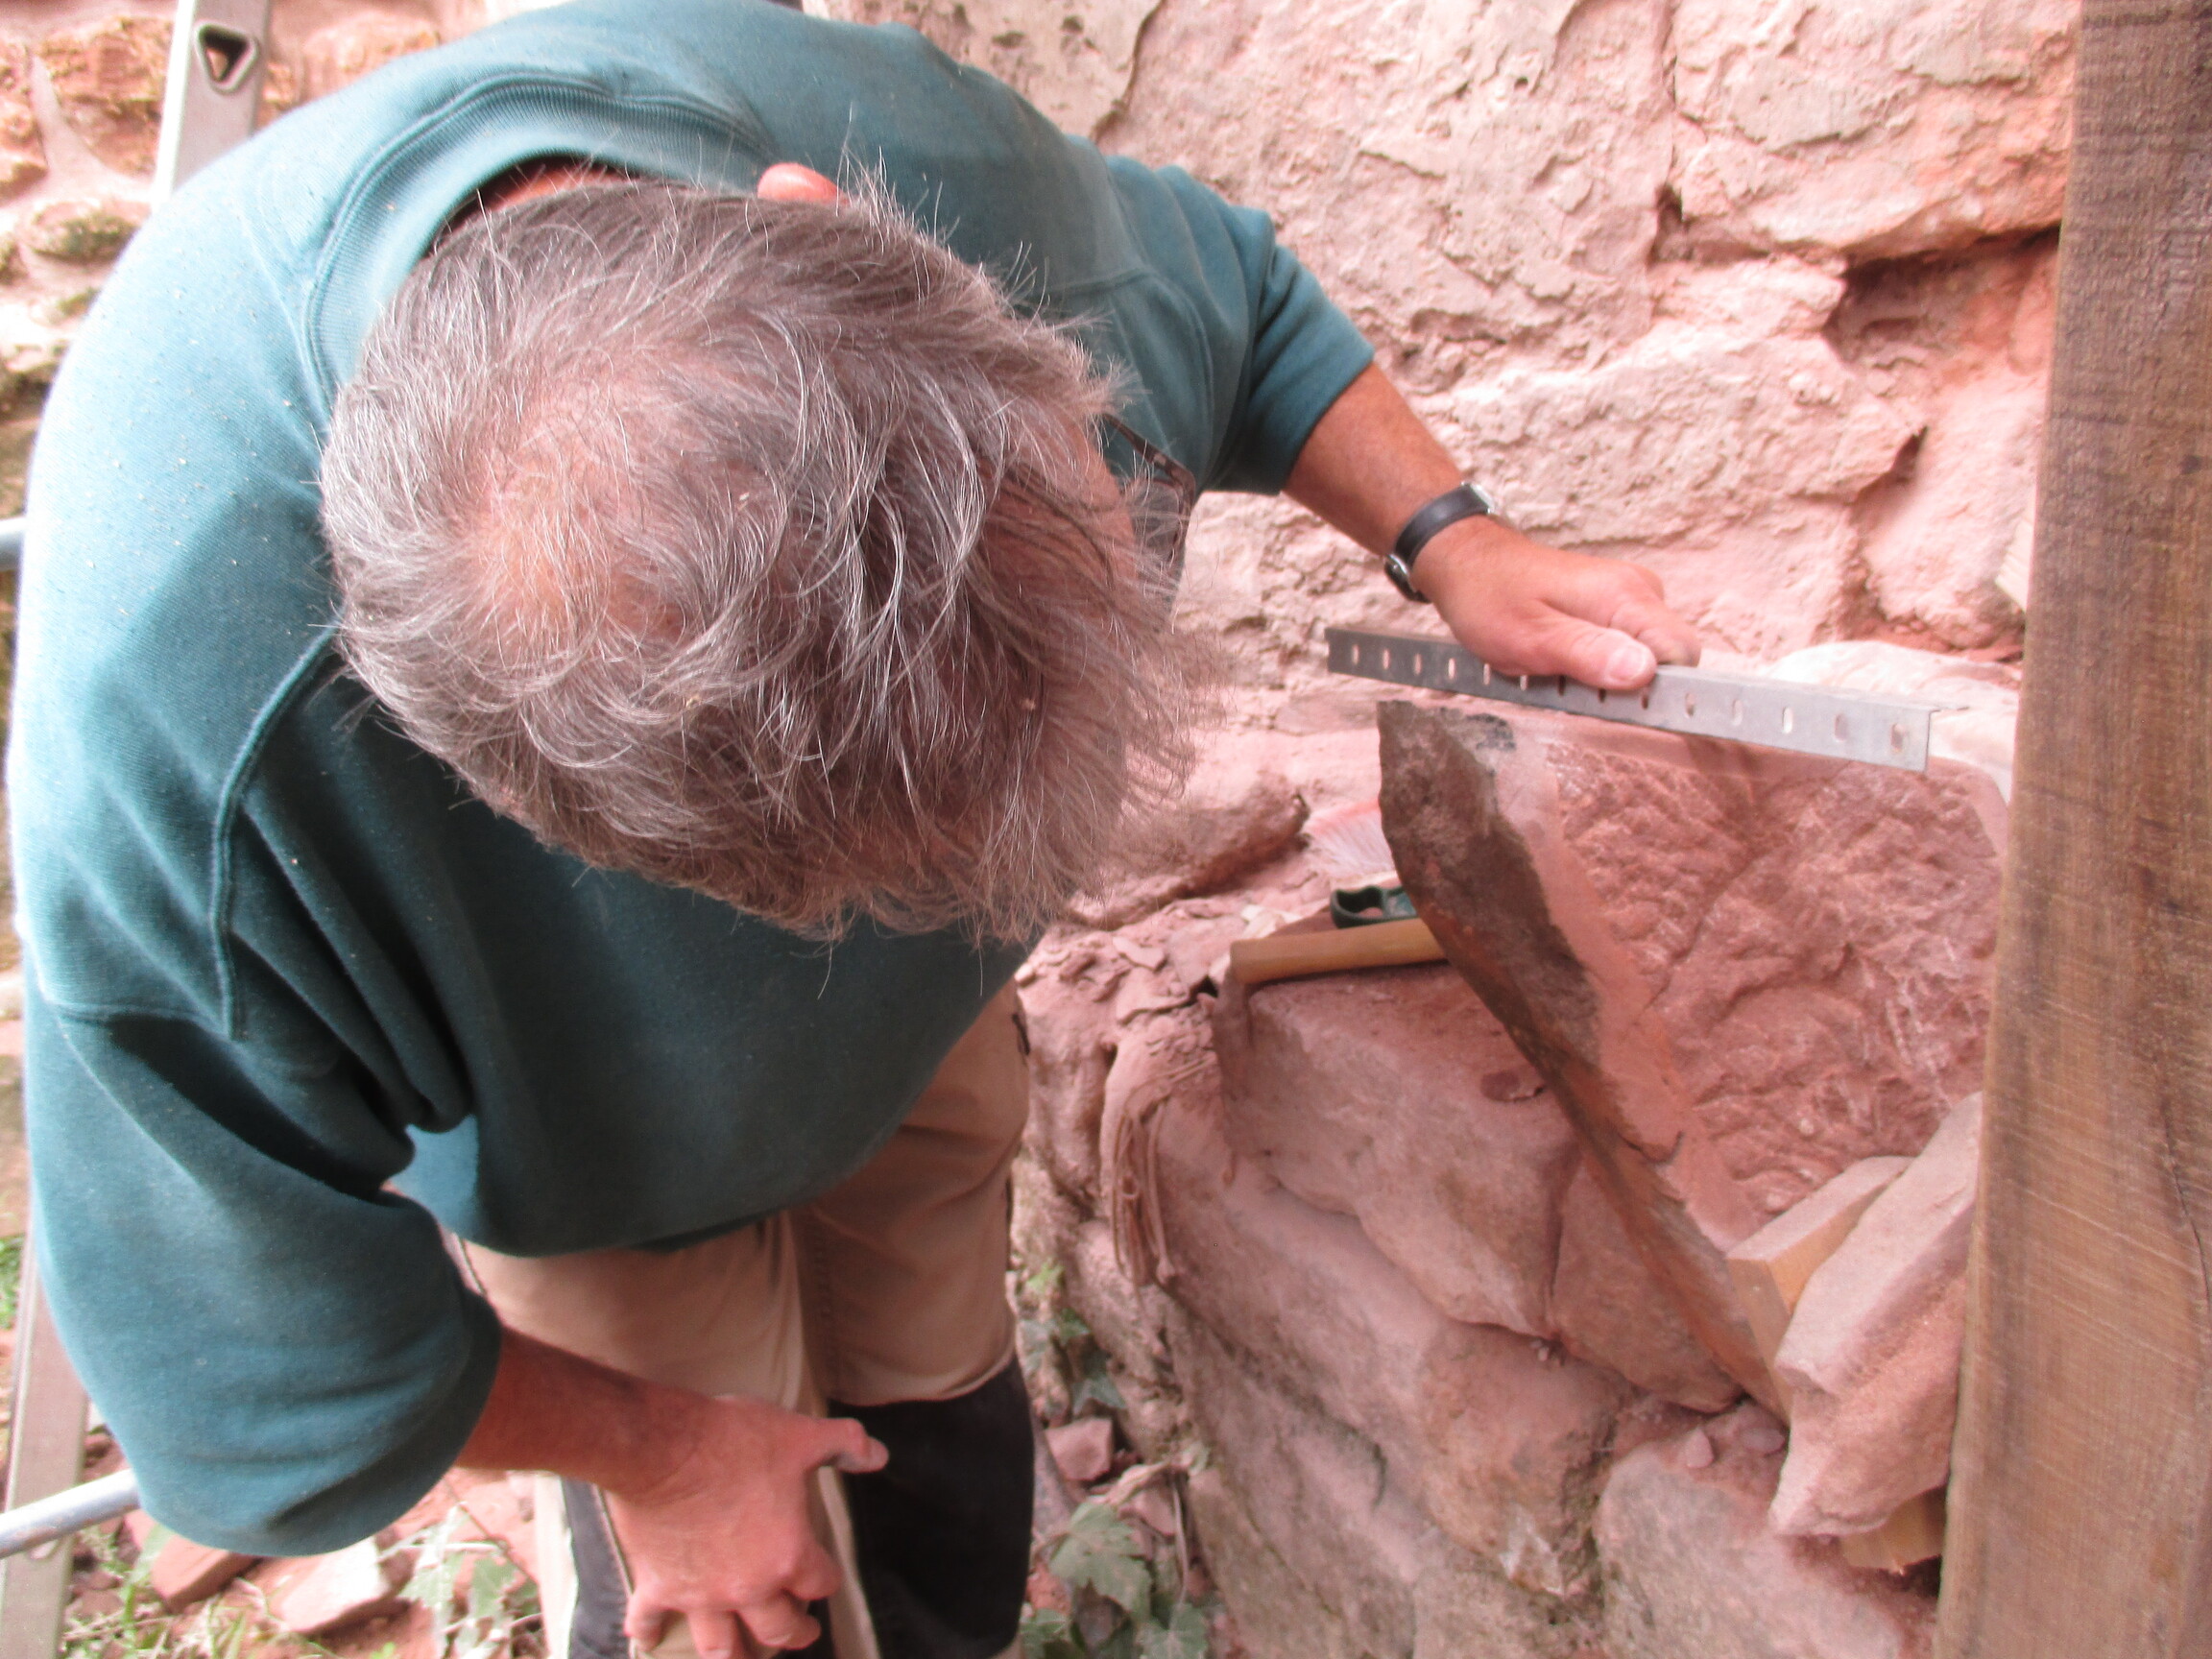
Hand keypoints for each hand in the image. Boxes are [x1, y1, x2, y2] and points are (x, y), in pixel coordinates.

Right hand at [610, 1391, 888, 1656]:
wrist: (662, 1447)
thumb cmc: (734, 1440)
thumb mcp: (800, 1435)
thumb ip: (844, 1445)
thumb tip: (878, 1455)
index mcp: (788, 1555)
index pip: (821, 1583)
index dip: (826, 1580)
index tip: (825, 1577)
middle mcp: (748, 1586)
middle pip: (777, 1630)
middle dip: (792, 1634)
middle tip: (798, 1634)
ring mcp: (700, 1594)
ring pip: (719, 1646)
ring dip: (731, 1655)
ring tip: (738, 1656)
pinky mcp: (658, 1587)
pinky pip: (649, 1621)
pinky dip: (648, 1632)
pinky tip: (647, 1638)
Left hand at [1412, 516, 1699, 690]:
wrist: (1468, 563)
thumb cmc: (1491, 597)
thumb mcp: (1530, 637)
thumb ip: (1588, 654)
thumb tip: (1644, 673)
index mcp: (1625, 596)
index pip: (1682, 654)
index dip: (1660, 690)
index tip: (1616, 704)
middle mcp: (1639, 592)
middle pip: (1669, 660)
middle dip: (1628, 688)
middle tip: (1571, 686)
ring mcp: (1629, 598)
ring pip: (1648, 658)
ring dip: (1609, 679)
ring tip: (1559, 671)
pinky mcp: (1615, 607)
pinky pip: (1627, 647)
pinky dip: (1599, 665)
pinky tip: (1562, 663)